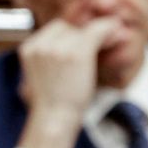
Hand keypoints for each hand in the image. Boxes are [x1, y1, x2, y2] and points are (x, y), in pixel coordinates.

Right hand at [16, 16, 117, 147]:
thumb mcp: (46, 76)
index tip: (88, 41)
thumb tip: (78, 45)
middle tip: (104, 40)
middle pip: (67, 28)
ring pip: (83, 30)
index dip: (73, 34)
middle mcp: (41, 44)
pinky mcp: (76, 52)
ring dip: (100, 33)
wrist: (54, 120)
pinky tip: (118, 36)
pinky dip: (110, 31)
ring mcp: (57, 47)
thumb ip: (54, 57)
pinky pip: (97, 31)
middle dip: (85, 33)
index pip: (55, 30)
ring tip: (114, 40)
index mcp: (29, 49)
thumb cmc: (53, 104)